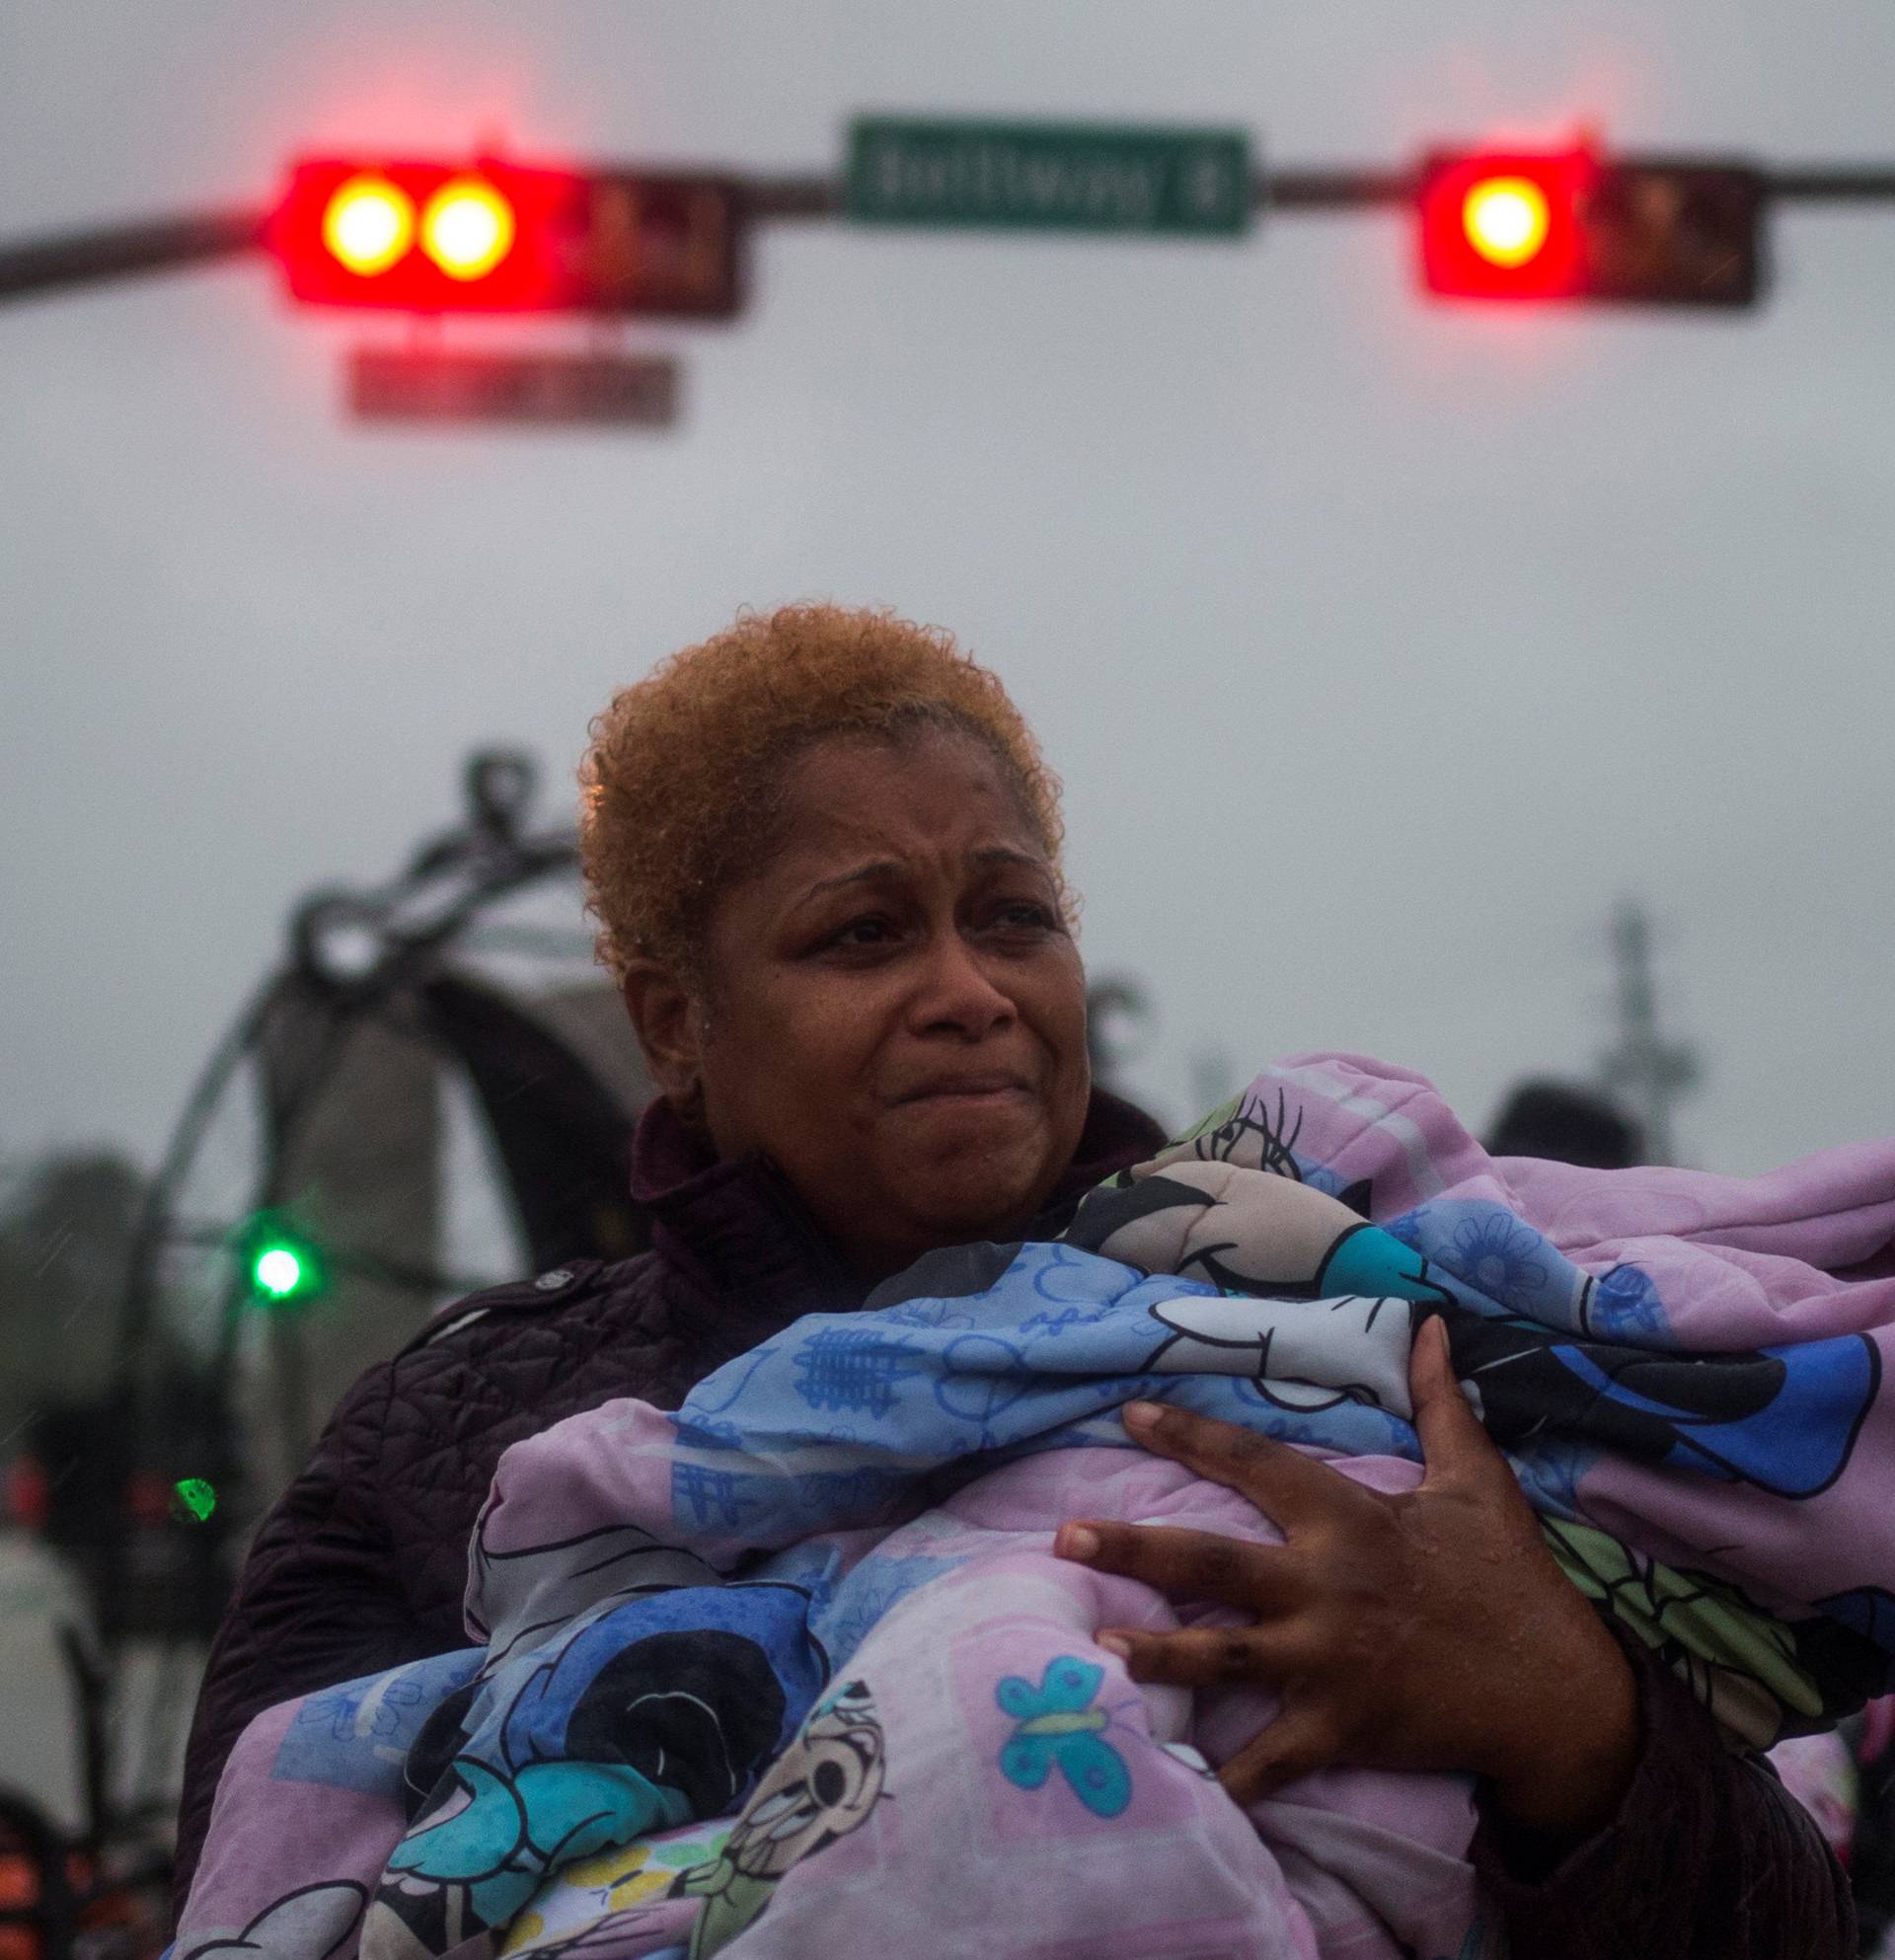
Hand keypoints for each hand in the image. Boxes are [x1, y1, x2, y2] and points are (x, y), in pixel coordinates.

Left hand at [1054, 1315, 1639, 1840]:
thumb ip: (1438, 1402)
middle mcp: (1327, 1587)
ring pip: (1224, 1656)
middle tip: (1066, 1539)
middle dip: (1135, 1550)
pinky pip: (1272, 1760)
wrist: (1557, 1693)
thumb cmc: (1508, 1578)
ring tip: (1096, 1647)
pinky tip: (1176, 1783)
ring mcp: (1329, 1662)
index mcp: (1349, 1520)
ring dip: (1158, 1654)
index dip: (1192, 1434)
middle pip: (1212, 1563)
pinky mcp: (1341, 1729)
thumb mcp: (1475, 1480)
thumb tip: (1429, 1324)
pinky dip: (1227, 1779)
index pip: (1256, 1463)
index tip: (1130, 1414)